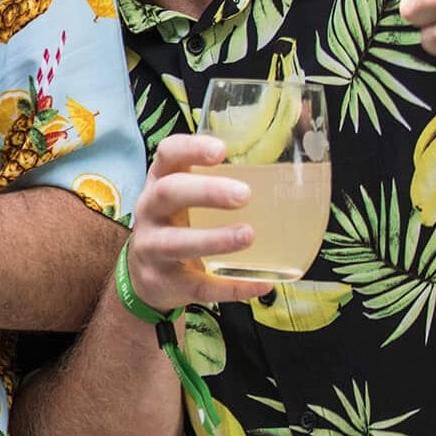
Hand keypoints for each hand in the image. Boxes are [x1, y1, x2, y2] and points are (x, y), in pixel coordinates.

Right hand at [124, 134, 275, 316]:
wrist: (146, 277)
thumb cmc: (179, 226)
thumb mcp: (187, 200)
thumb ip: (220, 182)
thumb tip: (289, 168)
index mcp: (161, 183)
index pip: (167, 154)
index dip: (190, 148)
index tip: (221, 151)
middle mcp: (151, 212)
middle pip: (167, 193)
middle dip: (205, 191)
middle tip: (244, 195)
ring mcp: (152, 248)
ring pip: (176, 243)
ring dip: (213, 239)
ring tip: (248, 236)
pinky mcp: (164, 282)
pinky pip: (198, 286)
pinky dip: (230, 287)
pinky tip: (260, 284)